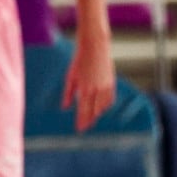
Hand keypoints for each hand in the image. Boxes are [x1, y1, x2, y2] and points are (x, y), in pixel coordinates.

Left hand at [61, 7, 115, 132]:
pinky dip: (105, 106)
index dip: (82, 122)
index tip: (79, 129)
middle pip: (94, 112)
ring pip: (103, 107)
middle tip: (84, 127)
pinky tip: (101, 108)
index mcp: (85, 89)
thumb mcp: (70, 77)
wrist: (95, 47)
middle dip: (89, 120)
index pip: (84, 111)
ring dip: (97, 114)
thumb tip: (65, 107)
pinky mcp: (111, 83)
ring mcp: (106, 87)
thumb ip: (67, 94)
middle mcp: (97, 90)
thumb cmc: (79, 61)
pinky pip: (110, 100)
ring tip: (91, 118)